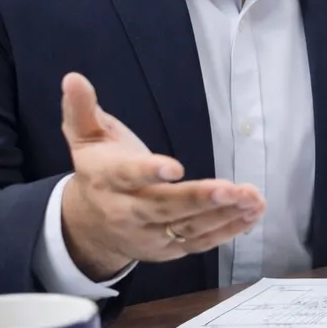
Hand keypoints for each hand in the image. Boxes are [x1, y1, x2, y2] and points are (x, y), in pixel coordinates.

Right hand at [58, 73, 264, 280]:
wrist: (88, 226)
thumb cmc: (100, 171)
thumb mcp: (85, 138)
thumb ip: (82, 109)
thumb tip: (73, 78)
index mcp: (107, 180)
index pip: (127, 177)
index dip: (149, 172)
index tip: (175, 168)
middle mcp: (127, 211)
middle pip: (164, 207)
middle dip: (199, 199)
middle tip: (232, 189)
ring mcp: (149, 234)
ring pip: (188, 227)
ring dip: (224, 214)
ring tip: (253, 199)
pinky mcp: (169, 249)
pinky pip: (200, 242)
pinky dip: (228, 230)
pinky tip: (252, 214)